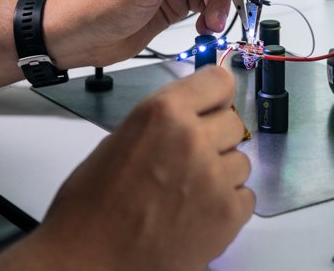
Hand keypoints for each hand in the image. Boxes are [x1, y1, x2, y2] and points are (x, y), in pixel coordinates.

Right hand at [0, 67, 253, 270]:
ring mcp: (214, 178)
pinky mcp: (227, 215)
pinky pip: (246, 197)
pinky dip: (228, 204)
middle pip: (234, 122)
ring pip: (242, 161)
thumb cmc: (90, 207)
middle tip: (190, 158)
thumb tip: (193, 114)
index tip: (212, 105)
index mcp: (163, 113)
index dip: (215, 95)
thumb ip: (162, 122)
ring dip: (222, 172)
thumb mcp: (120, 140)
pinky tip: (198, 212)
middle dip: (216, 137)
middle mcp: (193, 139)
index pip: (218, 81)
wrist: (88, 261)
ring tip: (188, 191)